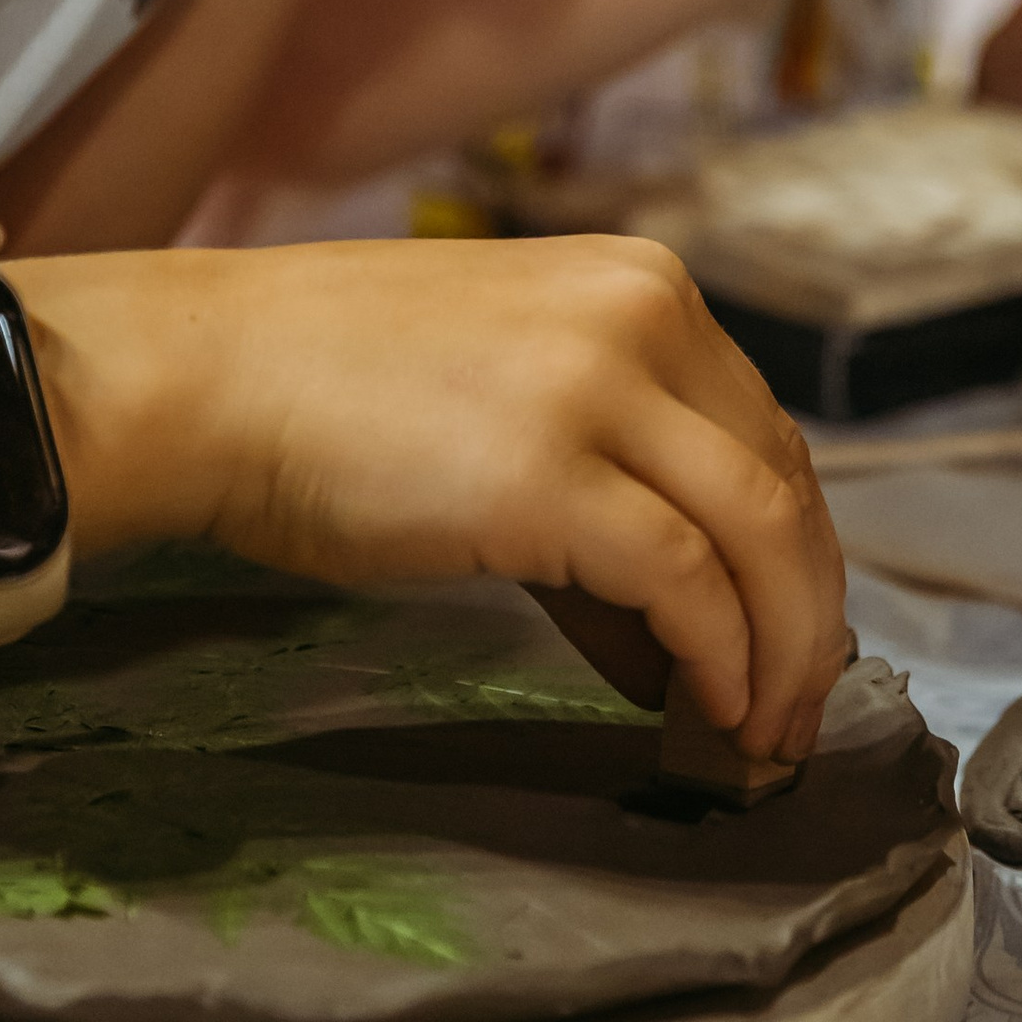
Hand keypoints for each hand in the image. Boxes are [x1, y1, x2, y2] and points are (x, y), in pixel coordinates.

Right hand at [170, 234, 847, 761]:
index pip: (768, 433)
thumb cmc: (332, 393)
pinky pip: (686, 580)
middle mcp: (643, 314)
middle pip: (785, 483)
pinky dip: (719, 656)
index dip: (797, 555)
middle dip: (808, 615)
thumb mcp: (510, 395)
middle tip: (795, 716)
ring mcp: (600, 385)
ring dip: (783, 651)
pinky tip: (708, 711)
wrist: (213, 375)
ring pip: (762, 530)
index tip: (791, 645)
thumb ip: (609, 489)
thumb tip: (685, 640)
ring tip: (763, 736)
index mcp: (641, 285)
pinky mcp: (551, 471)